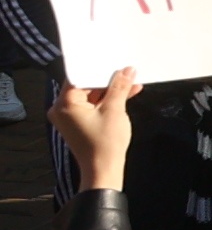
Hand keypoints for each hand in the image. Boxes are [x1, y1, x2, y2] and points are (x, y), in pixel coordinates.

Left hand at [50, 64, 135, 189]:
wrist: (103, 169)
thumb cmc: (105, 141)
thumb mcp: (115, 110)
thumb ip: (119, 87)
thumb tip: (127, 69)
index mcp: (65, 103)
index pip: (80, 76)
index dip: (98, 67)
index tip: (114, 60)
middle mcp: (62, 108)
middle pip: (85, 85)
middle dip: (107, 79)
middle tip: (126, 70)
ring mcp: (69, 116)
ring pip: (91, 95)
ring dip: (110, 90)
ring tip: (131, 82)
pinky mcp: (77, 123)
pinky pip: (92, 105)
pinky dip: (106, 101)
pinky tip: (126, 95)